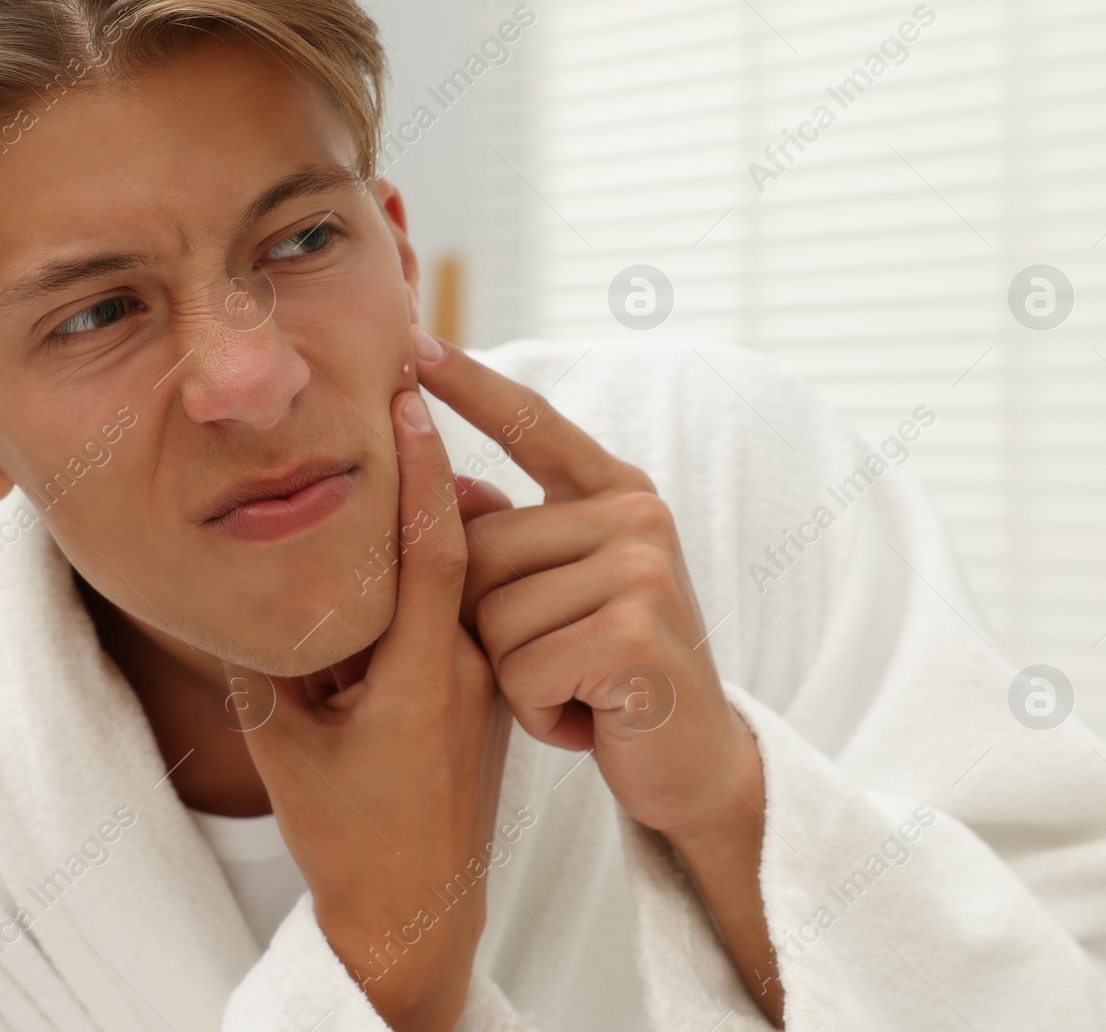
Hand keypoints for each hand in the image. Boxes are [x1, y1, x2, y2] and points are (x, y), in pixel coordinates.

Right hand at [225, 386, 513, 1031]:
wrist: (416, 914)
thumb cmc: (347, 840)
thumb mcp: (281, 748)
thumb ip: (260, 661)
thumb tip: (236, 585)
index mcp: (425, 678)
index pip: (435, 547)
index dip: (423, 466)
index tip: (410, 396)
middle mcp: (469, 668)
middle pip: (456, 547)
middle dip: (427, 473)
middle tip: (396, 397)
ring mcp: (483, 682)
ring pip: (461, 578)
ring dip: (431, 522)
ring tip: (391, 456)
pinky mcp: (484, 694)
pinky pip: (461, 612)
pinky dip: (436, 571)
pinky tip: (391, 551)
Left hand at [412, 329, 783, 1023]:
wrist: (692, 763)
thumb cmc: (610, 674)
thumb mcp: (560, 597)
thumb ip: (512, 538)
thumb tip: (450, 486)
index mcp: (616, 492)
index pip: (531, 425)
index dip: (470, 383)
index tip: (414, 341)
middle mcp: (636, 516)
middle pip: (478, 552)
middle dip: (491, 628)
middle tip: (559, 662)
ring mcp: (642, 569)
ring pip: (492, 619)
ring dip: (518, 678)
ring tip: (577, 691)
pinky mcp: (635, 634)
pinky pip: (521, 670)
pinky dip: (540, 714)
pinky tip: (589, 718)